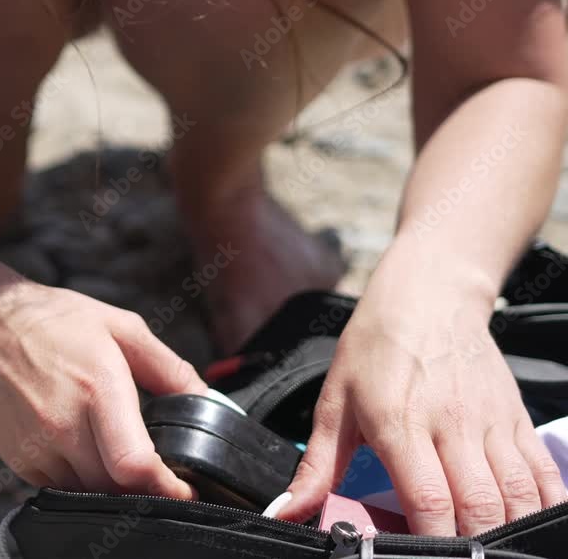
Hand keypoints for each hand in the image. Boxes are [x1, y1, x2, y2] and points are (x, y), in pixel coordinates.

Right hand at [0, 282, 207, 497]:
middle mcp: (63, 424)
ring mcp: (36, 446)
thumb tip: (206, 399)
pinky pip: (58, 486)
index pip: (135, 465)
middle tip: (161, 474)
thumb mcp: (121, 328)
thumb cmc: (52, 320)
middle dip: (145, 488)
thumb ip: (168, 367)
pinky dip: (78, 477)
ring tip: (118, 454)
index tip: (186, 490)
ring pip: (87, 492)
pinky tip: (81, 447)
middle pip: (116, 488)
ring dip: (110, 484)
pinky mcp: (16, 458)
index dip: (168, 488)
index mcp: (97, 388)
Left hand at [278, 284, 566, 534]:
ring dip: (506, 530)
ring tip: (485, 546)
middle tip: (449, 555)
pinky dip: (543, 506)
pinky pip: (543, 473)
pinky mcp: (515, 418)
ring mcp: (488, 422)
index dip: (429, 539)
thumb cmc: (375, 347)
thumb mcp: (334, 404)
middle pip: (478, 506)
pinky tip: (527, 523)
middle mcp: (450, 425)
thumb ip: (315, 467)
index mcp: (399, 422)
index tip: (418, 556)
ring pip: (517, 495)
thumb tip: (285, 510)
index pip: (426, 497)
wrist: (427, 296)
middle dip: (468, 544)